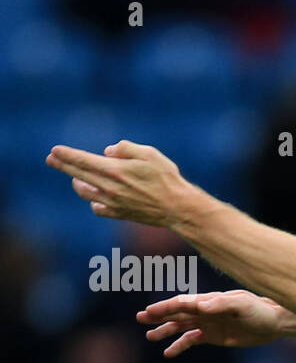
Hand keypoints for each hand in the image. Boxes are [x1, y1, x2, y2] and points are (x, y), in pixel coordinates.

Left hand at [46, 140, 194, 226]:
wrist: (178, 208)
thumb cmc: (167, 178)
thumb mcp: (150, 154)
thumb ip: (126, 148)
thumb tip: (108, 151)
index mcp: (115, 170)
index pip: (83, 160)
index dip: (66, 154)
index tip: (54, 150)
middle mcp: (110, 187)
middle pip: (78, 174)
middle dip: (62, 165)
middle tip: (51, 159)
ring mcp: (113, 203)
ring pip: (85, 192)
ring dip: (77, 183)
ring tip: (75, 178)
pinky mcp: (121, 214)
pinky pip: (98, 209)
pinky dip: (94, 202)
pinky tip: (96, 198)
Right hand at [137, 290, 283, 356]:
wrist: (273, 324)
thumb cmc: (259, 311)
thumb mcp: (243, 305)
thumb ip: (222, 304)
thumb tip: (201, 305)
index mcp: (209, 301)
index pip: (183, 303)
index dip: (166, 307)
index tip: (149, 311)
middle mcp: (205, 311)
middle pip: (177, 313)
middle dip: (158, 315)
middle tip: (140, 318)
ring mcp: (207, 323)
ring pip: (181, 327)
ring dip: (165, 331)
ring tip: (149, 337)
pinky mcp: (213, 336)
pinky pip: (191, 340)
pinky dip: (179, 346)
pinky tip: (168, 353)